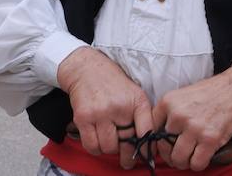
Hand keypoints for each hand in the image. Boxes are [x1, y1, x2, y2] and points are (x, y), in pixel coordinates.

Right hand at [56, 46, 153, 167]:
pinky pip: (91, 145)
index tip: (147, 155)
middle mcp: (120, 107)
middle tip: (128, 162)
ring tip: (111, 144)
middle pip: (126, 143)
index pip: (147, 131)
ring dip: (109, 150)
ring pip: (108, 147)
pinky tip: (99, 143)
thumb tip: (147, 141)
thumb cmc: (114, 84)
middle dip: (128, 157)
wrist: (88, 69)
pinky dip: (95, 149)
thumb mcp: (135, 93)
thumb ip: (141, 115)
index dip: (147, 148)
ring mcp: (101, 113)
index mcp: (137, 101)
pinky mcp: (83, 118)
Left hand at [152, 66, 231, 170]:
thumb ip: (169, 113)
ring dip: (184, 162)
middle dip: (170, 155)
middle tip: (178, 154)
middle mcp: (179, 115)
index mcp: (168, 102)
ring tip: (190, 157)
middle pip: (163, 148)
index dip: (157, 142)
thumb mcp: (183, 95)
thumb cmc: (211, 92)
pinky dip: (198, 164)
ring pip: (178, 159)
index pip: (151, 132)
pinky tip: (202, 156)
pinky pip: (196, 163)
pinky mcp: (210, 138)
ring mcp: (194, 127)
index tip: (164, 145)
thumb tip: (159, 136)